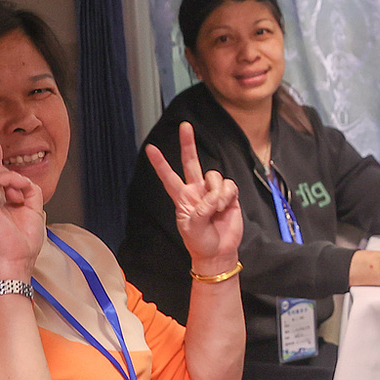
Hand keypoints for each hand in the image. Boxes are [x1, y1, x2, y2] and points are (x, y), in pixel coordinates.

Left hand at [144, 122, 243, 272]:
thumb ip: (199, 211)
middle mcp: (196, 190)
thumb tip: (211, 198)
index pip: (168, 177)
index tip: (150, 149)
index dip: (160, 163)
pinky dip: (227, 195)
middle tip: (185, 126)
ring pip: (213, 176)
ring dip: (216, 192)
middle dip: (188, 144)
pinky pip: (229, 185)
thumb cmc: (200, 243)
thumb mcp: (191, 229)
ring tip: (216, 209)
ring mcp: (212, 192)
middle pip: (190, 162)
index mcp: (182, 198)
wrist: (219, 252)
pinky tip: (225, 206)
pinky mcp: (229, 195)